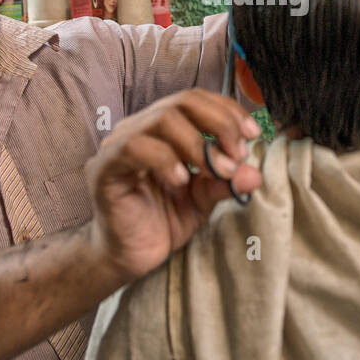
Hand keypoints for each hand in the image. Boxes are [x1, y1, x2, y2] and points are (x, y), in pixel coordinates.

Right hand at [86, 89, 262, 280]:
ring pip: (162, 119)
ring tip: (216, 171)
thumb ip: (225, 183)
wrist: (127, 258)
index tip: (252, 134)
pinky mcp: (105, 168)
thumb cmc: (161, 222)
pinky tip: (181, 180)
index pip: (196, 100)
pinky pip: (134, 148)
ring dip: (198, 143)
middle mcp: (139, 129)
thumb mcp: (203, 200)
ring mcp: (118, 146)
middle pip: (182, 102)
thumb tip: (254, 173)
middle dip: (219, 123)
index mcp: (162, 130)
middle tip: (237, 155)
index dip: (227, 111)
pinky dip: (165, 159)